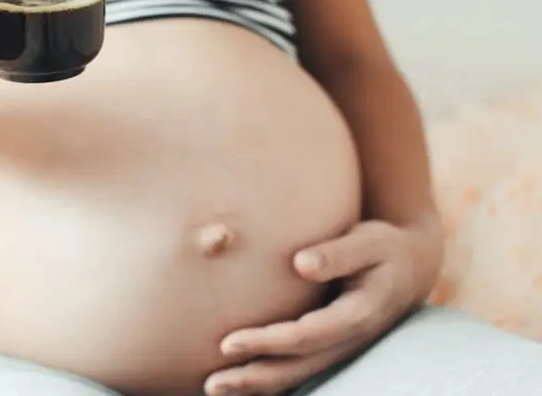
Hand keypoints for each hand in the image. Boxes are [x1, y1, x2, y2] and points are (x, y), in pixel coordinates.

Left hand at [205, 217, 443, 395]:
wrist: (410, 265)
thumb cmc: (384, 247)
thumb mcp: (369, 241)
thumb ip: (338, 253)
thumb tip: (301, 264)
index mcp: (358, 316)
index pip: (305, 336)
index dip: (266, 342)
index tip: (227, 343)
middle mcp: (349, 341)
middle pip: (296, 368)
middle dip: (253, 377)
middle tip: (212, 384)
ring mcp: (340, 349)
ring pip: (296, 376)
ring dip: (256, 385)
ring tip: (214, 388)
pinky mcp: (330, 347)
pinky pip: (297, 368)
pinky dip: (268, 378)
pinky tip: (237, 382)